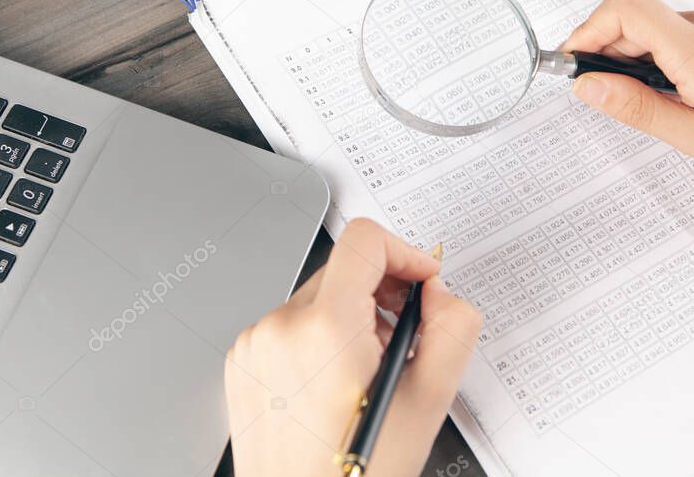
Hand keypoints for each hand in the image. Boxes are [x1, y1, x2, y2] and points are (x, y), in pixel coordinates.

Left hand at [224, 219, 482, 476]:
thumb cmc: (357, 474)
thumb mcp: (428, 401)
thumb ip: (451, 329)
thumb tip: (439, 293)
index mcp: (325, 328)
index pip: (364, 241)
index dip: (404, 253)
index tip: (422, 279)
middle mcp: (280, 326)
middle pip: (343, 270)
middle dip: (382, 296)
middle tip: (402, 344)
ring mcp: (255, 343)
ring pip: (317, 299)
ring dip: (350, 320)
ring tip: (365, 373)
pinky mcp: (242, 360)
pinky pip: (290, 326)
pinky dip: (317, 340)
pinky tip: (333, 385)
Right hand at [561, 0, 693, 189]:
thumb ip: (640, 109)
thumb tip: (589, 87)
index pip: (626, 6)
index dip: (588, 30)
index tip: (574, 63)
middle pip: (632, 17)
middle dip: (606, 54)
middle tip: (609, 98)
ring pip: (652, 28)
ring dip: (634, 61)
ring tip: (652, 105)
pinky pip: (675, 37)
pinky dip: (658, 62)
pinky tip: (674, 97)